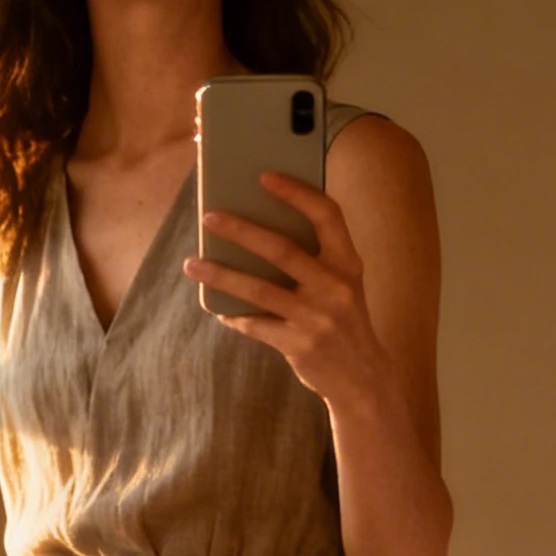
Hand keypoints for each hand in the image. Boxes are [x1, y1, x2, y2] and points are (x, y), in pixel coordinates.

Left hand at [181, 170, 383, 406]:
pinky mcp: (299, 345)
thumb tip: (258, 230)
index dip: (297, 193)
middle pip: (282, 250)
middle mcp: (335, 287)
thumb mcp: (343, 284)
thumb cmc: (344, 321)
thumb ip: (316, 258)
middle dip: (242, 230)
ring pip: (259, 289)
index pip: (326, 215)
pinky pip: (256, 325)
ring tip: (192, 263)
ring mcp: (316, 318)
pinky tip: (218, 308)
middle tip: (210, 217)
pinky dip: (235, 315)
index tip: (265, 177)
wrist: (363, 379)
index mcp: (348, 263)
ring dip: (221, 275)